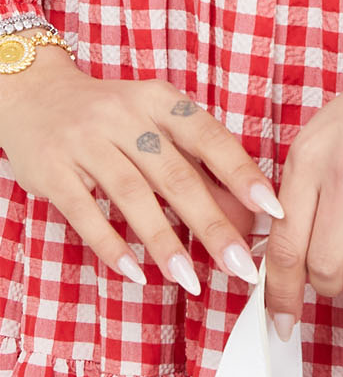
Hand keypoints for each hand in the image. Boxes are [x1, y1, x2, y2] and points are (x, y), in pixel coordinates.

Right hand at [0, 46, 284, 293]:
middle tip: (240, 265)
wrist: (36, 96)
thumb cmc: (112, 118)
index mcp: (160, 100)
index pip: (210, 137)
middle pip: (176, 175)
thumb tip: (243, 212)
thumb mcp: (155, 123)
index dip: (242, 174)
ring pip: (134, 196)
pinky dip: (111, 245)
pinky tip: (136, 273)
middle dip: (212, 224)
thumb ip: (195, 163)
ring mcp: (87, 142)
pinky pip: (86, 212)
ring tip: (191, 280)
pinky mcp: (54, 170)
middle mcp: (126, 116)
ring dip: (164, 242)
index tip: (271, 209)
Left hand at [262, 11, 342, 336]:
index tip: (280, 320)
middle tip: (342, 277)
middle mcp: (341, 169)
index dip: (278, 293)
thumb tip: (291, 247)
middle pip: (319, 266)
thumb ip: (309, 182)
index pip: (280, 243)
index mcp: (309, 152)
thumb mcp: (333, 128)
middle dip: (328, 285)